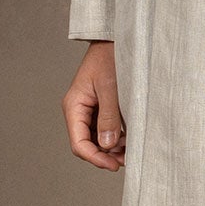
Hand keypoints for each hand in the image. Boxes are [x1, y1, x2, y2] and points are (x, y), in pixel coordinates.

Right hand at [63, 40, 124, 169]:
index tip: (114, 166)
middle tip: (127, 161)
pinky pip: (104, 129)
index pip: (79, 143)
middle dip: (105, 155)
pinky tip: (130, 139)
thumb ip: (109, 117)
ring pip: (97, 139)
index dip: (95, 158)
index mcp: (74, 106)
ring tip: (131, 151)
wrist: (117, 39)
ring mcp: (89, 109)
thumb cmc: (111, 57)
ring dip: (112, 149)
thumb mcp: (111, 88)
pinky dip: (116, 137)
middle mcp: (78, 110)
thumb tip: (107, 145)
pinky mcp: (101, 107)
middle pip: (86, 144)